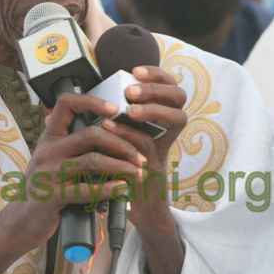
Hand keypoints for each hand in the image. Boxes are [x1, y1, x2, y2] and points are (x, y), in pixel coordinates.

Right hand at [0, 92, 145, 254]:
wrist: (22, 220)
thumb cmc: (44, 188)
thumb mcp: (52, 160)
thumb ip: (73, 146)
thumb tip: (112, 134)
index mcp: (49, 137)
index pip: (67, 104)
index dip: (92, 101)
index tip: (115, 109)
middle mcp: (47, 151)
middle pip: (92, 134)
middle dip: (122, 145)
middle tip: (139, 158)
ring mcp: (48, 173)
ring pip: (95, 161)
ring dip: (123, 168)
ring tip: (138, 175)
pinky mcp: (52, 196)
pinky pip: (87, 189)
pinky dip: (110, 189)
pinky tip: (122, 189)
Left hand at [98, 66, 186, 222]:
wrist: (128, 203)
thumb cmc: (120, 166)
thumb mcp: (118, 135)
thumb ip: (114, 116)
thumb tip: (94, 93)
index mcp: (158, 116)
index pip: (169, 85)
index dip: (157, 74)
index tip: (136, 70)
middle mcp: (167, 128)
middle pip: (179, 97)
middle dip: (157, 88)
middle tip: (133, 88)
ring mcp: (164, 146)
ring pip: (176, 118)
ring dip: (151, 108)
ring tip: (130, 107)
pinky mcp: (155, 166)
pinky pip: (149, 144)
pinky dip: (129, 133)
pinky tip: (110, 126)